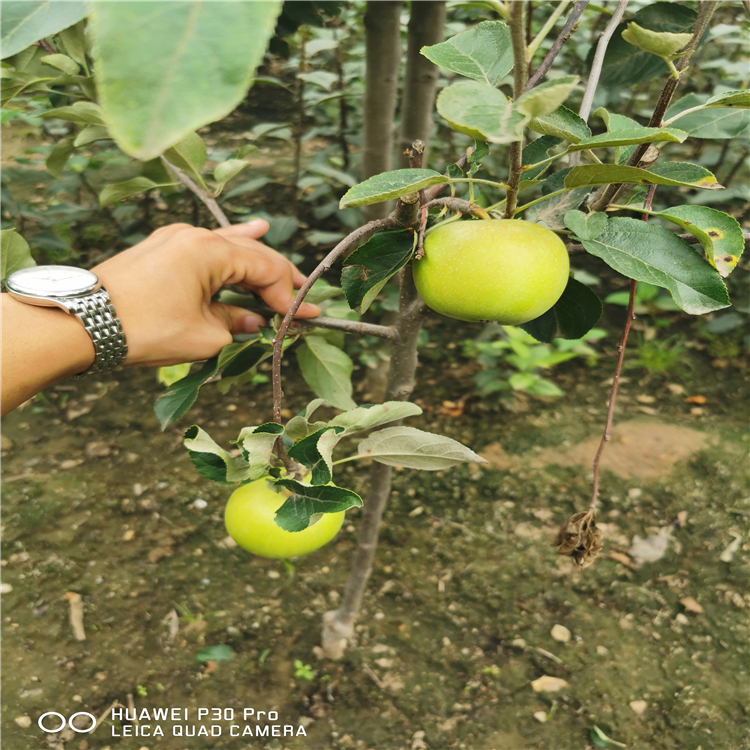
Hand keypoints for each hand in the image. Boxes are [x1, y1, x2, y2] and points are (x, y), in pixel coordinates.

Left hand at [93, 220, 319, 367]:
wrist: (80, 322)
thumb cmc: (143, 328)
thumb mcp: (203, 335)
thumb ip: (237, 324)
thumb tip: (254, 321)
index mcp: (210, 251)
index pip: (265, 270)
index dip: (288, 296)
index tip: (305, 317)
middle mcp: (195, 236)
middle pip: (252, 255)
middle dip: (278, 280)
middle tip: (302, 301)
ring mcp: (175, 238)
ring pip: (230, 247)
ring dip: (257, 264)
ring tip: (287, 271)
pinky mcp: (161, 248)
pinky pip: (206, 245)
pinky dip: (230, 246)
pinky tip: (251, 230)